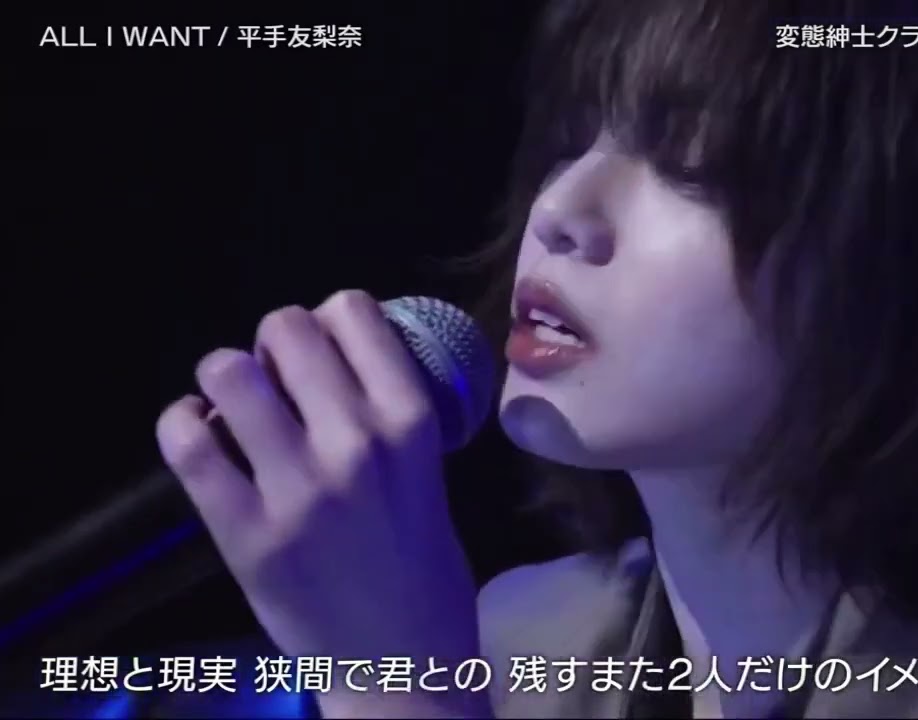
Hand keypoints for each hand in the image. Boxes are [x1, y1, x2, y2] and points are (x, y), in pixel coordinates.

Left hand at [156, 290, 487, 717]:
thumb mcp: (429, 469)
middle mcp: (356, 442)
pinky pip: (188, 440)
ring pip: (227, 370)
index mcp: (411, 421)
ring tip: (234, 408)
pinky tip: (201, 436)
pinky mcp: (245, 532)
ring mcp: (297, 488)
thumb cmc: (422, 563)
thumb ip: (387, 410)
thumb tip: (330, 348)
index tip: (322, 350)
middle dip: (272, 343)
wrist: (404, 659)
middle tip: (276, 380)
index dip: (327, 319)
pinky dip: (184, 424)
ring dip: (225, 378)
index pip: (351, 309)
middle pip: (284, 327)